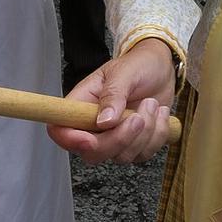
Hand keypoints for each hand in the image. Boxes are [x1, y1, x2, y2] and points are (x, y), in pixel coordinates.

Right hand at [49, 37, 176, 163]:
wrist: (161, 69)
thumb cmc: (137, 65)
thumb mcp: (124, 72)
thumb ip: (113, 94)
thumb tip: (103, 121)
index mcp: (81, 104)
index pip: (60, 130)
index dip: (70, 140)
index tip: (90, 139)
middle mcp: (93, 126)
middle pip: (92, 152)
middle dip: (119, 139)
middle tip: (138, 116)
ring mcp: (113, 138)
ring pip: (121, 156)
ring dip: (145, 132)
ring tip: (152, 103)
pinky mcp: (134, 144)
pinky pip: (144, 155)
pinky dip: (157, 134)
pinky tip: (159, 114)